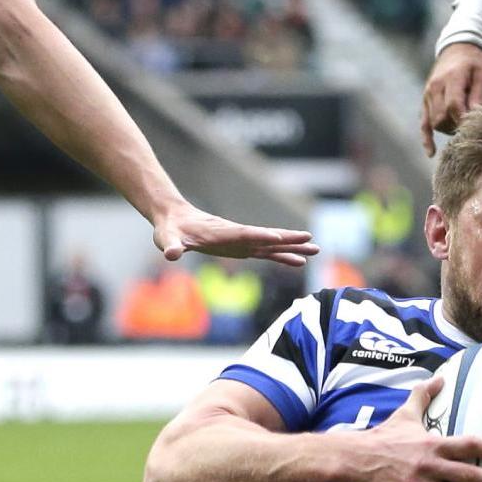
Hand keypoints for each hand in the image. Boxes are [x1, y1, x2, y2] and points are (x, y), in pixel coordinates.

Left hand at [151, 203, 316, 267]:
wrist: (174, 220)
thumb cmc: (170, 230)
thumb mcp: (166, 239)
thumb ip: (171, 247)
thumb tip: (171, 254)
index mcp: (219, 232)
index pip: (243, 234)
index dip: (260, 235)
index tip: (278, 237)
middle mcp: (235, 235)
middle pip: (265, 237)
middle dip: (287, 240)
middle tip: (311, 241)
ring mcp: (240, 241)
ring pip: (271, 244)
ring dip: (292, 247)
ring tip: (315, 250)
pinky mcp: (241, 248)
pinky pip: (265, 252)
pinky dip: (281, 256)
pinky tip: (298, 261)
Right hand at [419, 43, 481, 155]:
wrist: (457, 49)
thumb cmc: (475, 64)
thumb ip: (479, 95)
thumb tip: (476, 118)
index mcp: (451, 79)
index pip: (454, 106)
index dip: (464, 120)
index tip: (477, 128)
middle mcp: (435, 88)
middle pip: (442, 118)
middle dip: (456, 127)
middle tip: (472, 128)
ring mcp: (427, 95)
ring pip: (434, 122)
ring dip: (448, 129)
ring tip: (463, 126)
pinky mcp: (425, 101)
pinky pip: (423, 123)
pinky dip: (426, 138)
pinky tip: (431, 152)